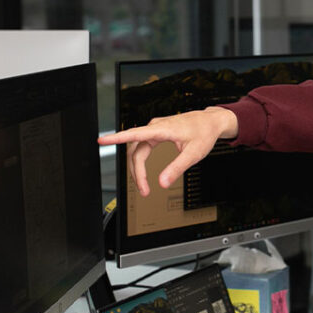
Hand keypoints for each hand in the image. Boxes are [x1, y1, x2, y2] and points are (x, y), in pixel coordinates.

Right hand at [97, 106, 237, 195]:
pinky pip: (143, 146)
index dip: (116, 138)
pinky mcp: (158, 132)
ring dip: (138, 168)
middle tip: (143, 190)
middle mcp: (156, 127)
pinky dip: (141, 160)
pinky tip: (142, 171)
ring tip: (144, 186)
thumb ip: (177, 168)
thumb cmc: (204, 133)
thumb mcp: (193, 154)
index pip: (134, 134)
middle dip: (136, 171)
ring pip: (138, 150)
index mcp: (162, 129)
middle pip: (136, 150)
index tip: (101, 140)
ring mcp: (156, 129)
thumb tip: (163, 183)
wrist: (211, 122)